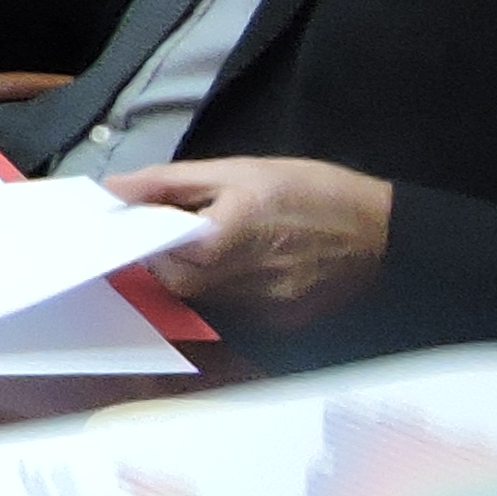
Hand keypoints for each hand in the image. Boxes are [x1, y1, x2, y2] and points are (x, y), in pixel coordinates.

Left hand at [108, 156, 394, 327]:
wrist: (382, 231)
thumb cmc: (311, 190)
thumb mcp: (237, 171)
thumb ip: (169, 183)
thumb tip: (114, 189)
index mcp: (229, 239)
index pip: (162, 258)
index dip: (144, 245)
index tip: (138, 230)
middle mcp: (245, 282)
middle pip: (179, 286)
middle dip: (167, 262)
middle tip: (173, 237)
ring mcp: (266, 310)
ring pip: (205, 301)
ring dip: (196, 276)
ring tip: (212, 247)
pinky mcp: (283, 324)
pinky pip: (236, 311)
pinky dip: (226, 290)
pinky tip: (243, 266)